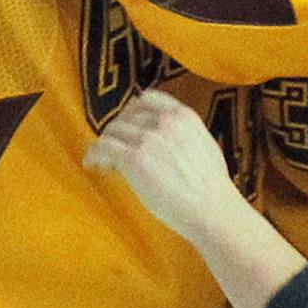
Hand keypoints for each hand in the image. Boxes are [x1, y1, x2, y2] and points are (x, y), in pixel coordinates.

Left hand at [84, 90, 248, 247]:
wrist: (212, 209)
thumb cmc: (211, 187)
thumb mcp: (205, 145)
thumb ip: (184, 134)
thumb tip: (167, 136)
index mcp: (184, 116)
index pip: (147, 99)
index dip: (132, 112)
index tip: (127, 124)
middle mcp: (165, 121)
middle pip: (125, 117)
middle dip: (118, 133)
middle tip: (115, 149)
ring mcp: (149, 138)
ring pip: (111, 131)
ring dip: (105, 146)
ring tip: (105, 161)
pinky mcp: (134, 158)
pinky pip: (103, 148)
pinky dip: (94, 156)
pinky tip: (94, 165)